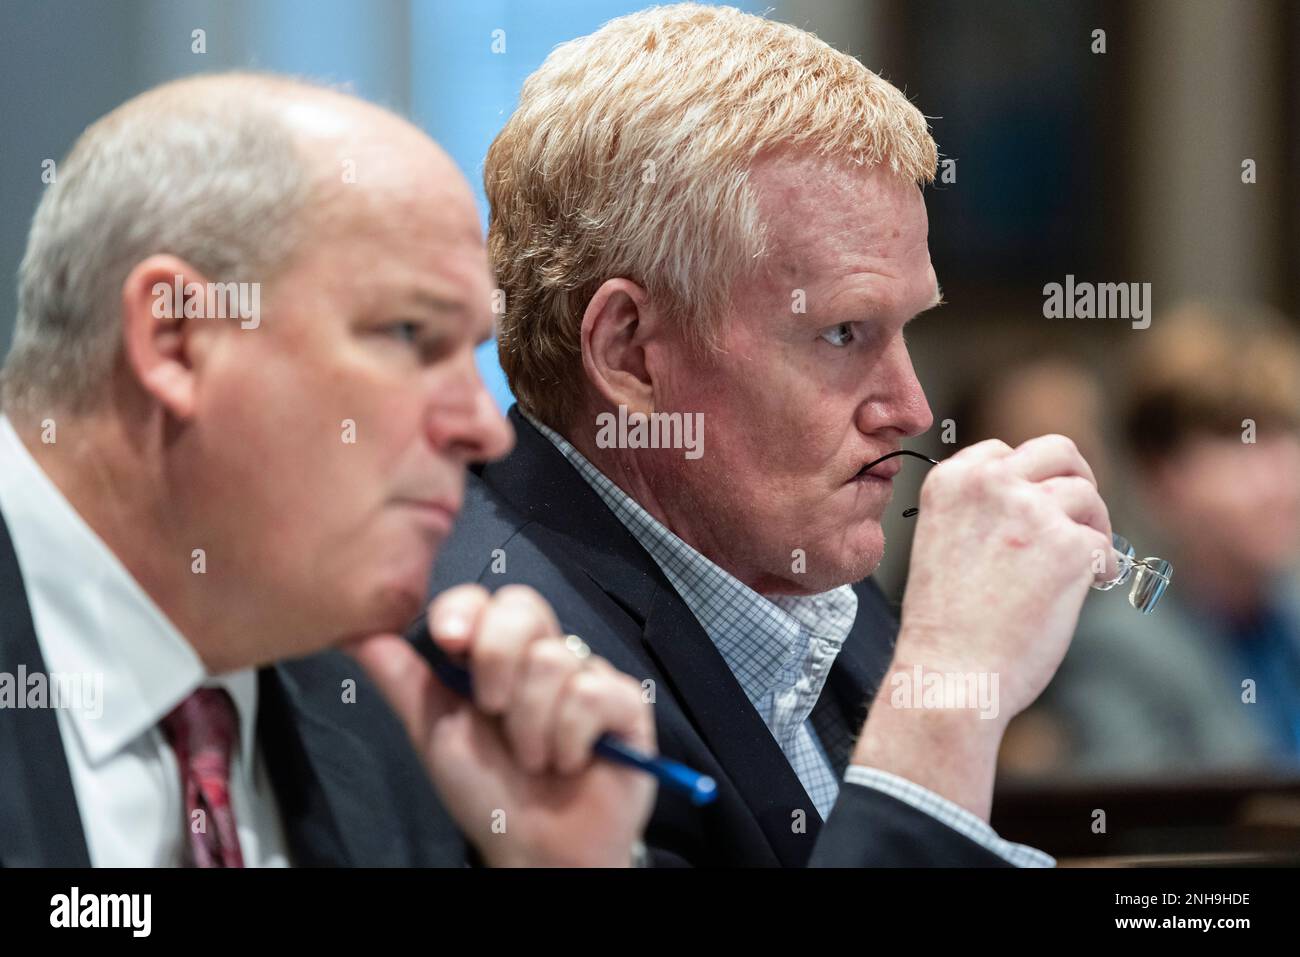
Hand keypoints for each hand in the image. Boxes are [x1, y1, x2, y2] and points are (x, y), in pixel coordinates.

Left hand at [347, 584, 655, 866]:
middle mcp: (542, 656)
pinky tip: (569, 762)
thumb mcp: (433, 732)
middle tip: (493, 712)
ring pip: (553, 659)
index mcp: (495, 655)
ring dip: (530, 726)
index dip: (465, 610)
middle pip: (523, 606)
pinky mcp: (625, 703)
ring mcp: (586, 676)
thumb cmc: (487, 793)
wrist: (534, 849)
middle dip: (496, 661)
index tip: (448, 640)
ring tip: (533, 759)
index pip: (483, 600)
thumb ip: (401, 677)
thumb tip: (356, 629)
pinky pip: (592, 693)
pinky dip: (569, 739)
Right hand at [852, 435, 1110, 817]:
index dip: (1026, 478)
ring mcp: (1031, 511)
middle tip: (1082, 514)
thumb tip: (1037, 500)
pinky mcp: (1068, 545)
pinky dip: (1102, 567)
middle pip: (1055, 451)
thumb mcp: (943, 543)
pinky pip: (1103, 543)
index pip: (1000, 450)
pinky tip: (1088, 588)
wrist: (950, 675)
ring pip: (1085, 495)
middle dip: (1076, 479)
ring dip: (1093, 527)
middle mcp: (989, 483)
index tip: (1035, 505)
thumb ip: (979, 511)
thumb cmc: (945, 626)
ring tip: (1086, 563)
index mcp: (949, 481)